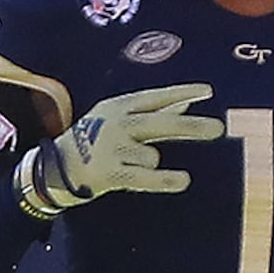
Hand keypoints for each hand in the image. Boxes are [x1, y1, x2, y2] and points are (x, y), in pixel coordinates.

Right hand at [10, 81, 226, 219]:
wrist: (55, 168)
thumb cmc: (94, 139)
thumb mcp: (118, 117)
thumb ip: (153, 112)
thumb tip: (187, 103)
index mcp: (119, 106)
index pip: (155, 98)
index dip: (181, 93)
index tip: (207, 91)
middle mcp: (116, 124)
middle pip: (159, 124)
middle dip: (190, 127)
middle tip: (218, 129)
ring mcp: (112, 149)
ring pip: (152, 156)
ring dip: (149, 164)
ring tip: (126, 164)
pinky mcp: (111, 173)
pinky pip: (146, 178)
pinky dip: (165, 180)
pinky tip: (183, 180)